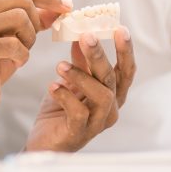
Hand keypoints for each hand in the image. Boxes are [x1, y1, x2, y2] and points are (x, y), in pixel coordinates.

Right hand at [0, 0, 71, 117]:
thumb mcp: (15, 37)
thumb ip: (34, 18)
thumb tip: (63, 5)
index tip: (67, 6)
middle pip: (23, 0)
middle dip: (35, 23)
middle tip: (28, 43)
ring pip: (20, 18)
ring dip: (29, 39)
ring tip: (21, 53)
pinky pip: (14, 44)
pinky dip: (23, 56)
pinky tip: (16, 63)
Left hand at [24, 26, 135, 151]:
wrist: (43, 143)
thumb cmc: (61, 112)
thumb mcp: (72, 82)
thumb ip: (80, 62)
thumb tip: (80, 35)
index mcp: (113, 94)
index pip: (126, 70)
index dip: (125, 50)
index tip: (120, 28)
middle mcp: (111, 108)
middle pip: (112, 78)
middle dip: (99, 55)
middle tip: (86, 36)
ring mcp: (97, 123)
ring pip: (101, 95)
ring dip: (81, 76)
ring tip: (60, 65)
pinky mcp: (80, 134)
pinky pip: (78, 113)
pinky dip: (65, 96)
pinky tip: (52, 86)